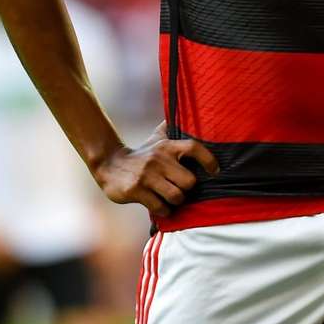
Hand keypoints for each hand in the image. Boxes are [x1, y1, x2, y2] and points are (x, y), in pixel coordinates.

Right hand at [92, 121, 219, 216]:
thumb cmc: (141, 155)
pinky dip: (164, 210)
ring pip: (176, 196)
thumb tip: (187, 112)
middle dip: (187, 189)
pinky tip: (160, 206)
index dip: (208, 159)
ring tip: (171, 199)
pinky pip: (160, 207)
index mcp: (166, 146)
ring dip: (176, 201)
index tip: (215, 171)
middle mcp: (158, 159)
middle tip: (181, 189)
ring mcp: (146, 175)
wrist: (109, 165)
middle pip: (189, 181)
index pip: (193, 147)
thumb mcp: (156, 139)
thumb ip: (171, 128)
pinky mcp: (136, 190)